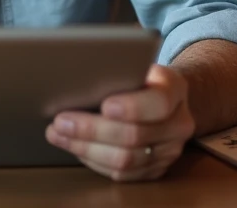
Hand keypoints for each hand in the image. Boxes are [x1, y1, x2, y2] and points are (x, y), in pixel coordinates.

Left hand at [46, 64, 194, 181]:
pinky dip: (94, 161)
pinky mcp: (155, 169)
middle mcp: (178, 123)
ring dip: (86, 148)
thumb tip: (78, 71)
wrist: (162, 95)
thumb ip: (117, 68)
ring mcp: (169, 150)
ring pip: (126, 160)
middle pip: (135, 135)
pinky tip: (74, 147)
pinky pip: (123, 174)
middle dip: (92, 130)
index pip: (159, 103)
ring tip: (58, 135)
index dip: (132, 107)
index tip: (105, 106)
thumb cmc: (138, 75)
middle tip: (60, 121)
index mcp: (174, 90)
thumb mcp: (134, 62)